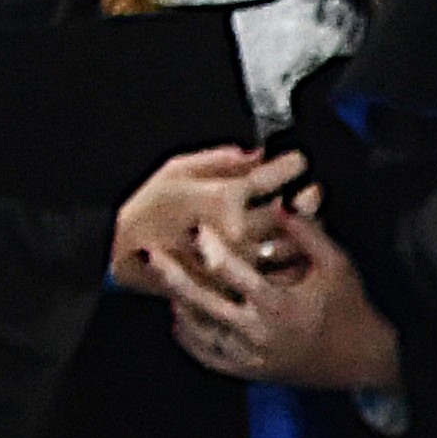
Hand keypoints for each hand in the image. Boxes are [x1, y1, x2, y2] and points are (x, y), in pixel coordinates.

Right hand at [112, 145, 290, 298]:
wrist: (126, 255)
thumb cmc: (148, 211)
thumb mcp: (175, 171)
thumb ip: (218, 160)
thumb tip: (254, 155)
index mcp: (224, 199)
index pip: (271, 177)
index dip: (290, 165)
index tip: (296, 162)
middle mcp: (239, 231)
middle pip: (291, 212)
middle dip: (306, 199)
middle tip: (310, 192)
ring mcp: (242, 261)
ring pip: (293, 244)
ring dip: (304, 230)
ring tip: (302, 220)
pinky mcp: (241, 282)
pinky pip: (278, 271)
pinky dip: (290, 258)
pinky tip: (290, 249)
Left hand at [161, 190, 401, 393]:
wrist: (364, 360)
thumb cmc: (350, 309)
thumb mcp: (337, 266)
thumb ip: (306, 232)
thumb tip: (279, 202)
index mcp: (280, 306)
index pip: (233, 273)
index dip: (210, 247)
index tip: (197, 229)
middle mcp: (261, 334)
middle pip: (202, 303)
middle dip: (173, 276)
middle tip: (151, 255)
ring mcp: (252, 356)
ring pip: (199, 330)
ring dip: (178, 304)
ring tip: (164, 281)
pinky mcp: (250, 371)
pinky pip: (206, 356)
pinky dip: (188, 336)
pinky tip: (180, 317)